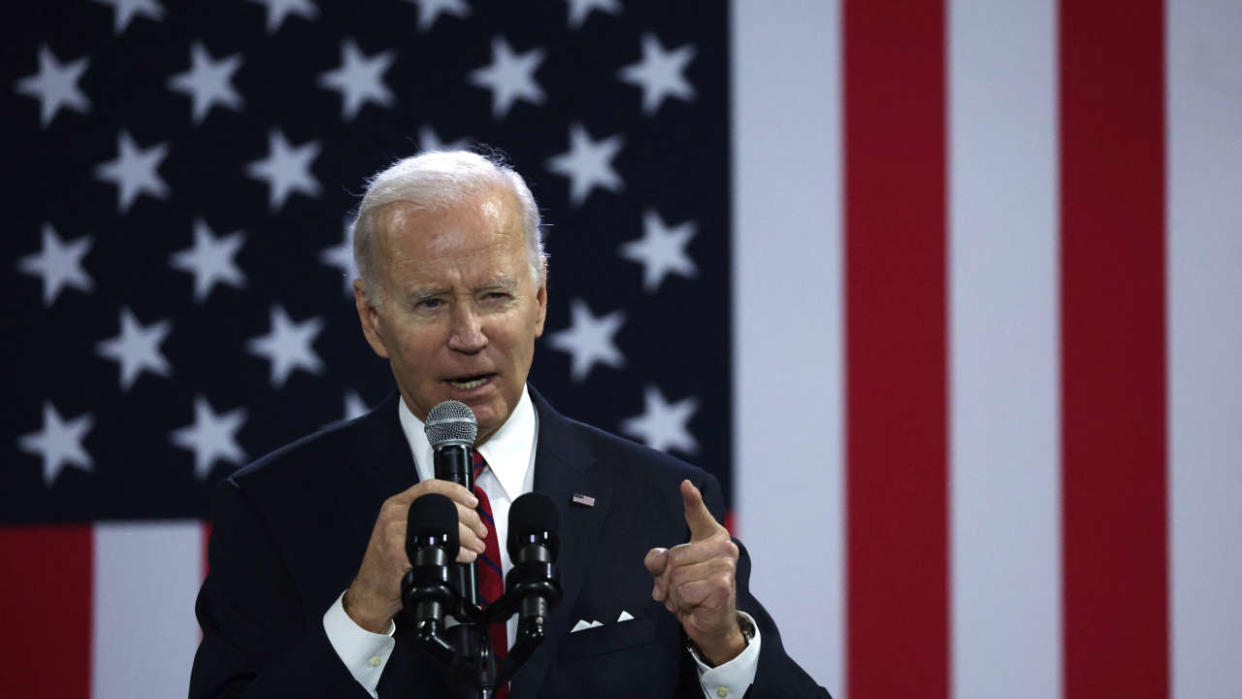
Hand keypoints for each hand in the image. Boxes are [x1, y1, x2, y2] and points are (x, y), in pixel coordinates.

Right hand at [344, 479, 488, 631]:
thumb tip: (460, 515)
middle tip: (480, 530)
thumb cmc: (388, 562)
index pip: (430, 486)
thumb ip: (422, 518)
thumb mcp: (400, 530)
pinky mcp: (399, 553)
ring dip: (467, 537)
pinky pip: (436, 548)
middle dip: (469, 519)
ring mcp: (394, 533)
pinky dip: (457, 552)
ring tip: (477, 545)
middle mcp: (394, 515)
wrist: (371, 590)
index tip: (473, 501)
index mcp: (396, 505)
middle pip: (442, 506)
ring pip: (443, 526)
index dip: (456, 491)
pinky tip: (465, 556)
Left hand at [644, 479, 745, 665]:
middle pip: (673, 556)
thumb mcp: (668, 574)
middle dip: (668, 579)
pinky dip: (683, 602)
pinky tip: (696, 604)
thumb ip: (659, 561)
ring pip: (677, 575)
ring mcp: (725, 564)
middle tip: (681, 589)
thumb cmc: (692, 592)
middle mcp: (723, 546)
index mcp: (711, 537)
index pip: (698, 516)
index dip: (692, 500)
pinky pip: (684, 590)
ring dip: (676, 593)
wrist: (711, 625)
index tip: (685, 485)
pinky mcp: (721, 584)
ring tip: (689, 597)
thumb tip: (659, 558)